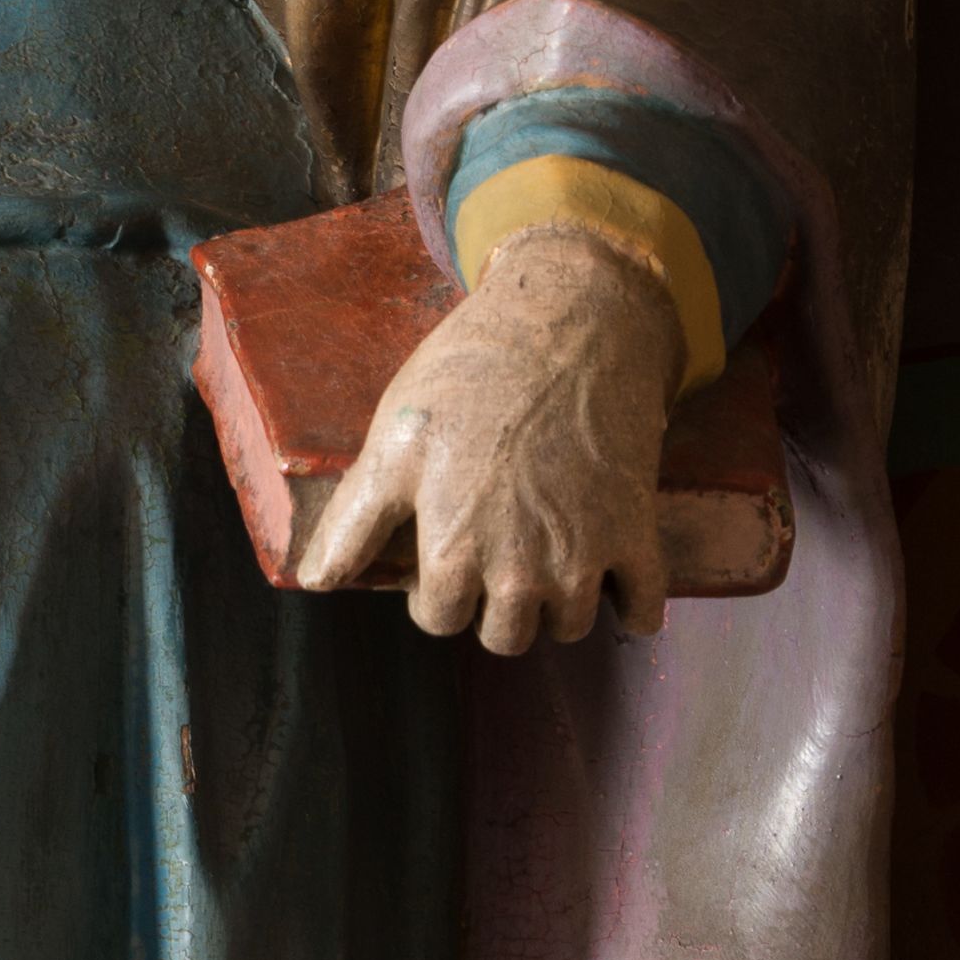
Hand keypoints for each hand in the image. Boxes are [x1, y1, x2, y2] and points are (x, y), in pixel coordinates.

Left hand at [299, 225, 683, 649]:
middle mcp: (520, 570)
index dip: (436, 590)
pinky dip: (633, 606)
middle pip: (506, 636)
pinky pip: (643, 606)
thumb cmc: (470, 376)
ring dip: (554, 604)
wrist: (571, 324)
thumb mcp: (394, 442)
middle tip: (495, 552)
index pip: (440, 619)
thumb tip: (316, 580)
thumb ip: (353, 522)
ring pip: (568, 626)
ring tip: (542, 554)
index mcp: (454, 553)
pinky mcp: (636, 533)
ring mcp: (583, 557)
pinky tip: (613, 582)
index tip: (444, 554)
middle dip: (493, 604)